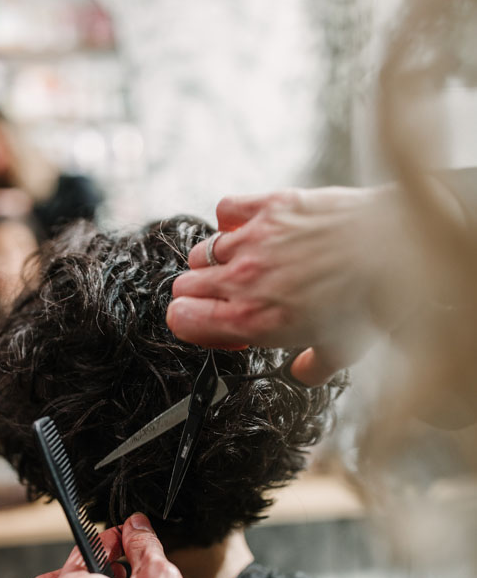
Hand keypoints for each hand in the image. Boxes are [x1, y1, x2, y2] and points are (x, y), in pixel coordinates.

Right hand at [167, 186, 421, 384]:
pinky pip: (226, 209)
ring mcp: (253, 238)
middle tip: (234, 303)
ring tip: (245, 269)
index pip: (180, 320)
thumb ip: (311, 367)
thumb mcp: (340, 354)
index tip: (220, 330)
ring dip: (215, 264)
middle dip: (202, 299)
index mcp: (250, 319)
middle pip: (184, 286)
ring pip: (203, 251)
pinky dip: (231, 220)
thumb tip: (303, 372)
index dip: (193, 327)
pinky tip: (250, 230)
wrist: (397, 250)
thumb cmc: (370, 301)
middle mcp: (242, 278)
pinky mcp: (270, 206)